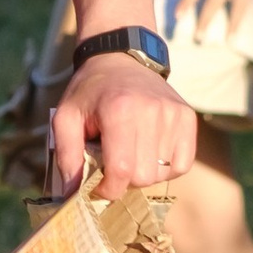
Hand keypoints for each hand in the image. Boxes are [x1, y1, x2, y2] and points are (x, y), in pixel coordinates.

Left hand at [50, 49, 199, 199]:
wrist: (120, 59)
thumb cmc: (90, 93)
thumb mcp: (65, 117)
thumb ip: (66, 155)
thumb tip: (72, 193)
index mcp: (119, 110)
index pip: (121, 170)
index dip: (108, 188)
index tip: (98, 185)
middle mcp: (151, 111)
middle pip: (143, 176)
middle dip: (124, 180)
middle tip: (113, 163)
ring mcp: (174, 114)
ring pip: (163, 174)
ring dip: (144, 172)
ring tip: (131, 152)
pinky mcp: (188, 117)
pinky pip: (182, 164)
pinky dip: (166, 168)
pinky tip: (149, 153)